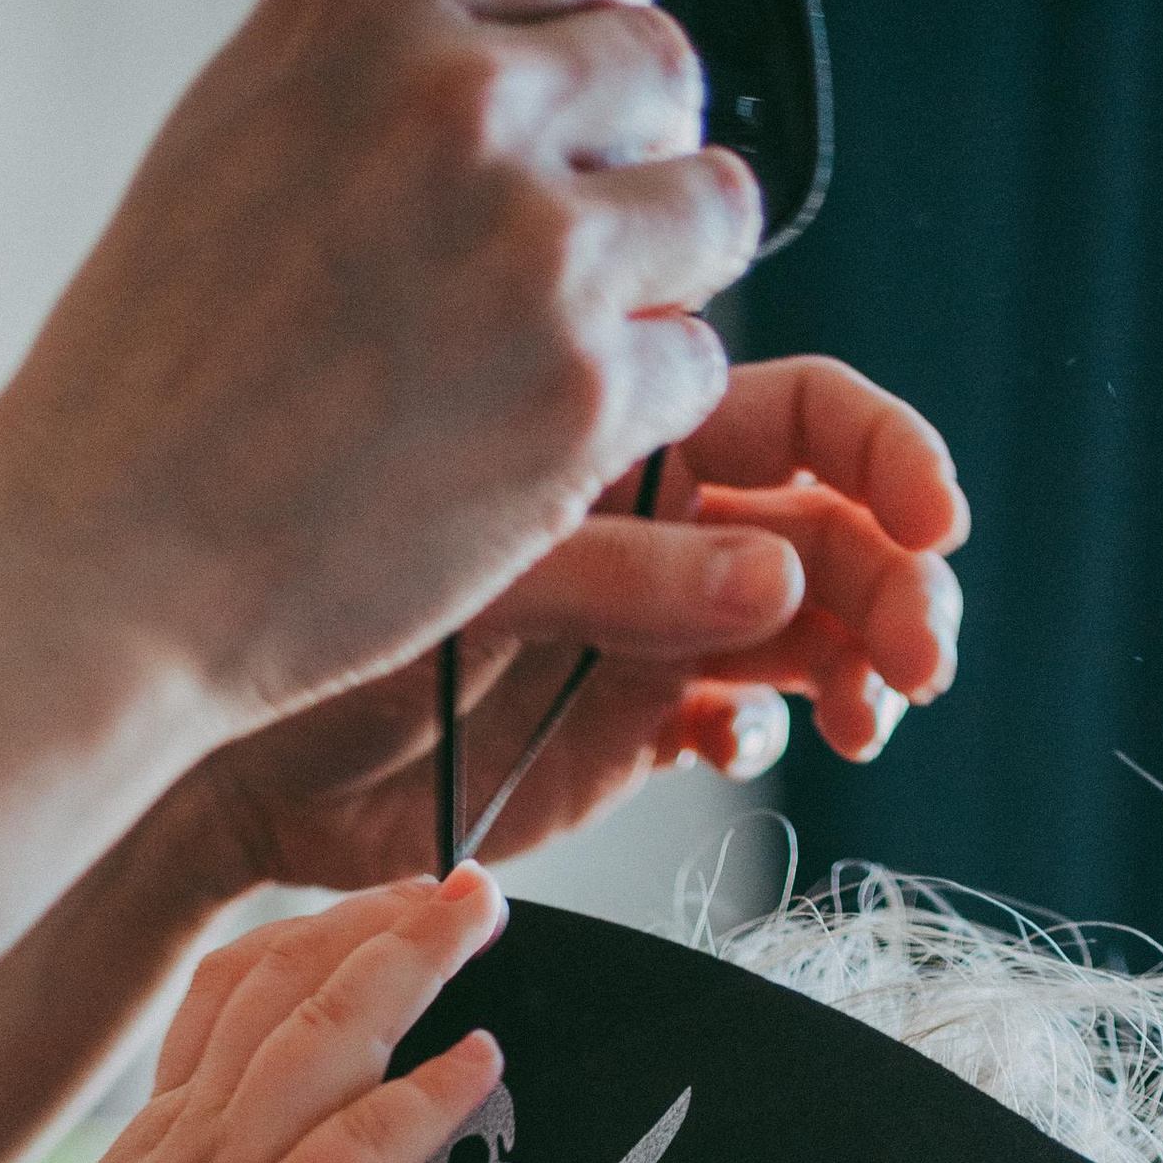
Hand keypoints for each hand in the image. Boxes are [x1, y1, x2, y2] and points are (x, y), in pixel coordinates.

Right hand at [0, 0, 760, 724]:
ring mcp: (534, 245)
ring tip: (563, 345)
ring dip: (664, 277)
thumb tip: (516, 24)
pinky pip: (697, 364)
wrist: (111, 559)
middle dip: (631, 159)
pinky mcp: (581, 394)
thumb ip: (380, 55)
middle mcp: (459, 95)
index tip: (558, 119)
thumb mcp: (245, 123)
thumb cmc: (161, 366)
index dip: (582, 42)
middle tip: (559, 256)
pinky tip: (538, 441)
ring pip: (713, 209)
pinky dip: (639, 410)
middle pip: (659, 68)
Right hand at [0, 874, 509, 1162]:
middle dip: (376, 918)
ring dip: (415, 959)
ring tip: (482, 913)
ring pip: (331, 1027)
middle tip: (456, 882)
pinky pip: (368, 1138)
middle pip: (287, 981)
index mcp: (150, 1144)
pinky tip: (483, 1059)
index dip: (305, 941)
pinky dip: (432, 1090)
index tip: (365, 915)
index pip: (226, 998)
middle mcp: (190, 1138)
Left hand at [171, 356, 969, 900]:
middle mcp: (656, 520)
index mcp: (623, 430)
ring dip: (865, 661)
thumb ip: (623, 575)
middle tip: (920, 650)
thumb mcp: (464, 566)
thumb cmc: (300, 607)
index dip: (887, 459)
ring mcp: (651, 624)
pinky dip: (768, 735)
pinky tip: (741, 748)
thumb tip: (777, 574)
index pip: (805, 415)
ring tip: (875, 709)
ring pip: (811, 627)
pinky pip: (742, 721)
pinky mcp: (628, 727)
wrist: (227, 743)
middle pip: (836, 527)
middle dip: (901, 582)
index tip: (935, 520)